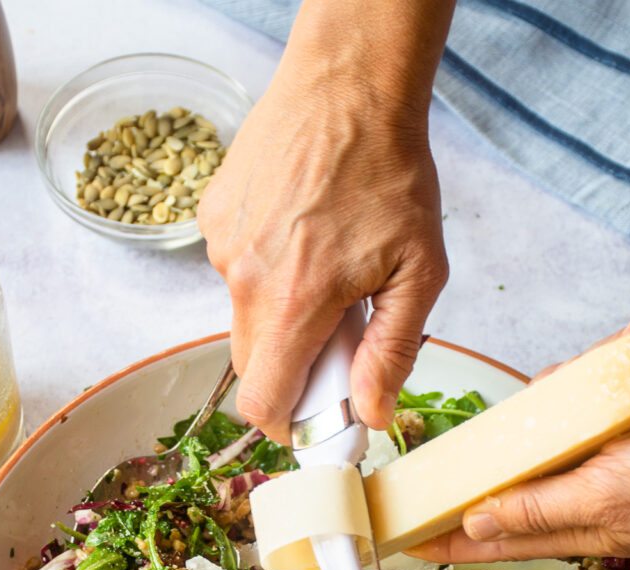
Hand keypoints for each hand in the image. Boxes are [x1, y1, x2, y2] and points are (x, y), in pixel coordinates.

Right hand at [197, 0, 454, 442]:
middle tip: (337, 338)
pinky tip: (300, 235)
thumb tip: (372, 413)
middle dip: (292, 371)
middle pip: (253, 365)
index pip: (262, 401)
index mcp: (295, 301)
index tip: (315, 419)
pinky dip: (266, 275)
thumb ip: (391, 352)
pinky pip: (235, 273)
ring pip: (245, 319)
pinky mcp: (212, 219)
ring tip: (324, 271)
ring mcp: (222, 246)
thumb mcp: (417, 271)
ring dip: (281, 318)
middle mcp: (244, 278)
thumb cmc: (390, 171)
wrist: (347, 84)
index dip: (286, 426)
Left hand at [409, 314, 629, 560]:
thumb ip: (538, 507)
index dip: (447, 535)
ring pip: (563, 409)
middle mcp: (587, 488)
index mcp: (576, 520)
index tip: (401, 532)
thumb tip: (474, 522)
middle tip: (558, 380)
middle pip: (521, 457)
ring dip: (591, 371)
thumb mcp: (605, 493)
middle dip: (529, 417)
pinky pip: (611, 380)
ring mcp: (613, 451)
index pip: (493, 535)